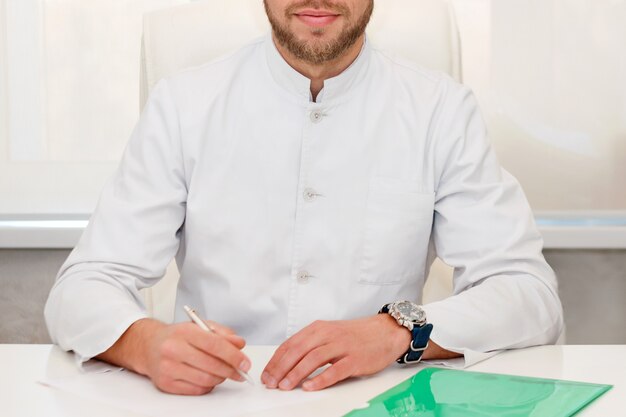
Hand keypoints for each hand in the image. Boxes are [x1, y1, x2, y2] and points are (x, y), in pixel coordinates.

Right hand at [98, 318, 250, 394]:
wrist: (149, 346)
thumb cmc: (177, 336)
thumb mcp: (199, 326)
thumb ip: (222, 333)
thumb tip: (239, 344)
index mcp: (184, 332)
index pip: (214, 345)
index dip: (233, 355)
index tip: (245, 363)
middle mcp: (173, 349)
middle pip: (211, 365)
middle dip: (231, 370)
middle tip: (240, 371)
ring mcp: (168, 368)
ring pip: (205, 380)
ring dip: (220, 378)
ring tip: (223, 372)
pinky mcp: (166, 384)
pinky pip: (196, 390)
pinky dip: (208, 386)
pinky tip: (209, 377)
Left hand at [261, 314, 409, 391]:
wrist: (385, 331)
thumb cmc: (355, 335)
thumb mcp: (329, 334)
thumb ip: (310, 344)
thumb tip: (286, 362)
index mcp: (318, 328)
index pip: (291, 343)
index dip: (276, 360)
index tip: (266, 374)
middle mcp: (328, 334)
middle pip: (298, 350)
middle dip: (281, 367)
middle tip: (271, 382)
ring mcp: (342, 346)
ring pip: (313, 359)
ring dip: (296, 373)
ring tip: (285, 386)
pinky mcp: (355, 359)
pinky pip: (335, 370)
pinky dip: (321, 379)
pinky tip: (310, 387)